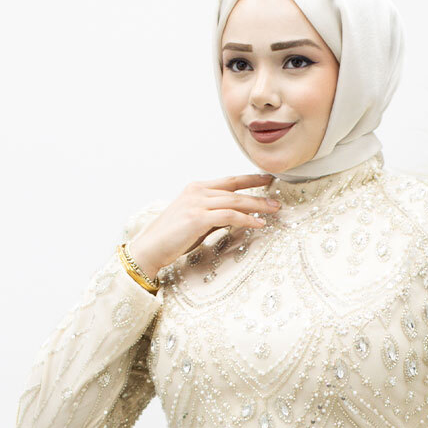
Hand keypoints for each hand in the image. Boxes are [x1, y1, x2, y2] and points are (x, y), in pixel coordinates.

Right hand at [125, 174, 281, 275]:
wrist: (150, 248)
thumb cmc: (172, 238)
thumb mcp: (195, 221)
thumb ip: (213, 216)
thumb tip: (234, 218)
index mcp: (196, 189)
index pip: (228, 181)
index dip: (249, 179)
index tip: (266, 179)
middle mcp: (197, 192)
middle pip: (235, 189)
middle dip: (258, 192)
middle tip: (277, 198)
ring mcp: (197, 203)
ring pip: (235, 201)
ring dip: (257, 206)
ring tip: (273, 210)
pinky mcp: (198, 218)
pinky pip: (229, 216)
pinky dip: (246, 219)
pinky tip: (259, 223)